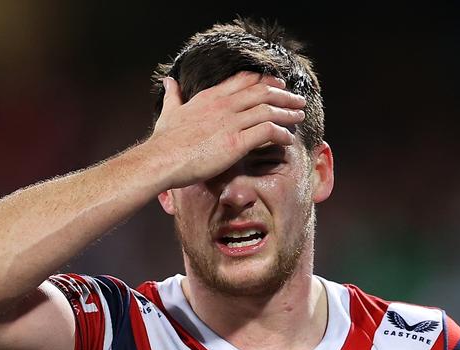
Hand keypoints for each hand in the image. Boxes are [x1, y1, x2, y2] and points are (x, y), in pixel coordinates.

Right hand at [145, 71, 305, 188]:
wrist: (161, 159)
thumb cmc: (164, 141)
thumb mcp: (169, 112)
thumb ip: (173, 96)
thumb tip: (169, 82)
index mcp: (210, 97)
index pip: (244, 80)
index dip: (264, 81)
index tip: (277, 85)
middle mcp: (223, 105)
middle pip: (262, 92)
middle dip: (283, 95)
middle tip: (296, 99)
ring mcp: (230, 123)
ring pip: (268, 110)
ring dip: (287, 112)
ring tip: (299, 116)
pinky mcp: (236, 143)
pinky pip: (267, 132)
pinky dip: (281, 133)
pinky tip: (288, 138)